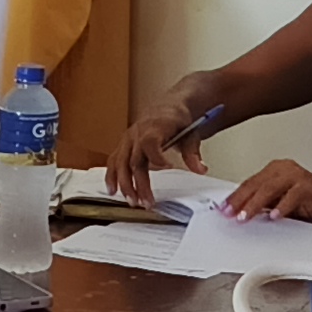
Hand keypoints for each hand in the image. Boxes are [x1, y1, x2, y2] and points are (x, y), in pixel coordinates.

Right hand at [108, 91, 216, 205]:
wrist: (168, 109)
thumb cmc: (178, 120)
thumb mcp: (191, 133)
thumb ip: (193, 152)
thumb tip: (200, 169)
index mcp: (154, 126)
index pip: (150, 142)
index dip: (156, 157)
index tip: (167, 167)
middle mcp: (137, 133)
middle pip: (134, 161)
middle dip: (139, 184)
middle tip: (147, 202)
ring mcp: (128, 139)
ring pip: (120, 164)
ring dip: (124, 185)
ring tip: (132, 202)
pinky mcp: (123, 145)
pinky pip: (113, 161)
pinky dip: (111, 176)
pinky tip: (112, 190)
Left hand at [225, 160, 311, 222]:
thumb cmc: (309, 203)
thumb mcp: (279, 202)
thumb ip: (262, 203)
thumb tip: (240, 211)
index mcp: (275, 170)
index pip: (249, 182)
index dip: (235, 196)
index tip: (224, 209)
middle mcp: (284, 169)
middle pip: (256, 183)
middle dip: (240, 200)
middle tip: (230, 213)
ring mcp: (296, 176)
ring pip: (269, 188)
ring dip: (255, 204)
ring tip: (246, 216)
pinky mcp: (309, 186)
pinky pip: (292, 196)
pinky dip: (282, 207)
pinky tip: (274, 216)